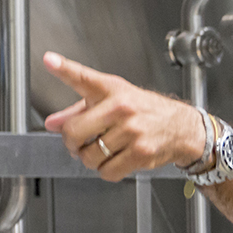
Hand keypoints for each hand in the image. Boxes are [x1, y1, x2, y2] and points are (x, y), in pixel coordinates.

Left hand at [41, 52, 205, 181]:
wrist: (182, 127)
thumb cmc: (146, 111)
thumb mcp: (113, 101)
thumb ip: (79, 110)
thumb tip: (53, 123)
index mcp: (113, 91)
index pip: (84, 78)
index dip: (65, 69)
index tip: (50, 61)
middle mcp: (122, 109)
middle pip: (75, 132)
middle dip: (71, 143)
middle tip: (77, 143)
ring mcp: (132, 132)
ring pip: (89, 156)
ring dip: (89, 159)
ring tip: (101, 151)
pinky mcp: (141, 153)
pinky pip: (108, 171)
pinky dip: (106, 170)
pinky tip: (114, 160)